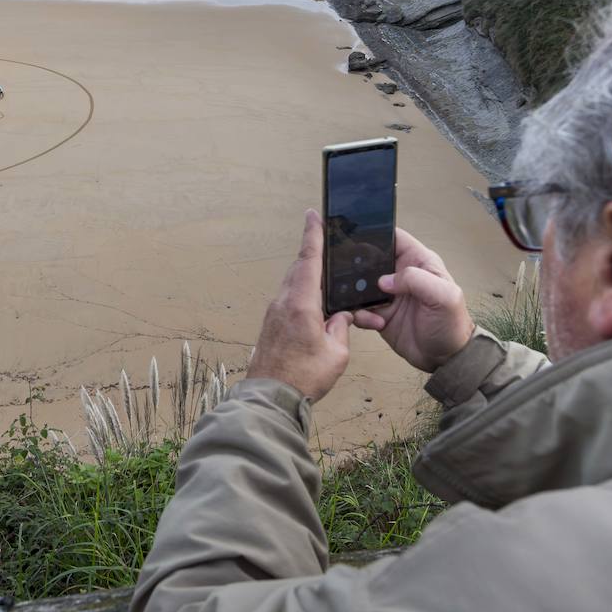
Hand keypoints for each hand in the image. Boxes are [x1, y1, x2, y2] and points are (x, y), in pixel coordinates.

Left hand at [247, 209, 352, 401]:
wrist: (270, 397)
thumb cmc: (304, 377)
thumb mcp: (336, 353)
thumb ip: (341, 327)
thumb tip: (340, 317)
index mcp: (301, 303)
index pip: (308, 260)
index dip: (312, 235)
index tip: (312, 214)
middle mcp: (284, 302)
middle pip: (300, 268)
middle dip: (313, 252)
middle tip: (325, 238)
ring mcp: (274, 312)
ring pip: (294, 283)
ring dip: (308, 274)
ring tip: (326, 272)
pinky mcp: (271, 323)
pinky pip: (289, 298)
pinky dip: (302, 291)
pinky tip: (315, 301)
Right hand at [352, 228, 474, 372]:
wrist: (446, 359)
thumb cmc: (452, 324)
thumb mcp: (443, 296)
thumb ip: (416, 280)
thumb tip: (383, 280)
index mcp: (417, 261)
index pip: (394, 238)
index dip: (376, 234)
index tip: (355, 236)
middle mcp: (399, 275)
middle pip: (369, 259)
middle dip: (356, 264)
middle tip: (345, 273)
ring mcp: (387, 295)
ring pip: (359, 284)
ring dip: (354, 293)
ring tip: (363, 304)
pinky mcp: (378, 314)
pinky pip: (359, 309)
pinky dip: (361, 315)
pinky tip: (376, 323)